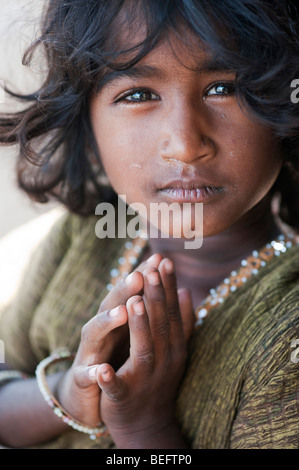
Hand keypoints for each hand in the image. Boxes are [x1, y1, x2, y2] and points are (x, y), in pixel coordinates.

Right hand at [57, 253, 164, 427]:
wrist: (88, 397)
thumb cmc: (117, 359)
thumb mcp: (135, 334)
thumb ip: (151, 310)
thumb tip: (179, 288)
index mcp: (118, 320)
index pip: (131, 293)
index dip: (144, 277)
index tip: (160, 259)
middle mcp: (102, 330)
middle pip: (111, 305)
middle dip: (124, 290)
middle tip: (140, 275)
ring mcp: (89, 352)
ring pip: (94, 332)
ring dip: (107, 321)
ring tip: (123, 311)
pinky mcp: (81, 378)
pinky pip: (85, 375)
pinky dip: (92, 373)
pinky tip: (101, 370)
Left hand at [95, 258, 193, 447]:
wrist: (147, 424)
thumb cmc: (159, 378)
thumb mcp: (174, 348)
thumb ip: (180, 321)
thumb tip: (188, 290)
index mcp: (173, 347)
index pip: (171, 312)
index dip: (168, 287)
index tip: (164, 261)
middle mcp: (164, 360)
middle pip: (160, 325)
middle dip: (155, 296)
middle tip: (151, 270)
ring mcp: (145, 380)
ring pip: (144, 350)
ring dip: (139, 327)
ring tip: (133, 302)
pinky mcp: (124, 398)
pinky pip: (117, 388)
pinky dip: (110, 379)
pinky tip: (102, 369)